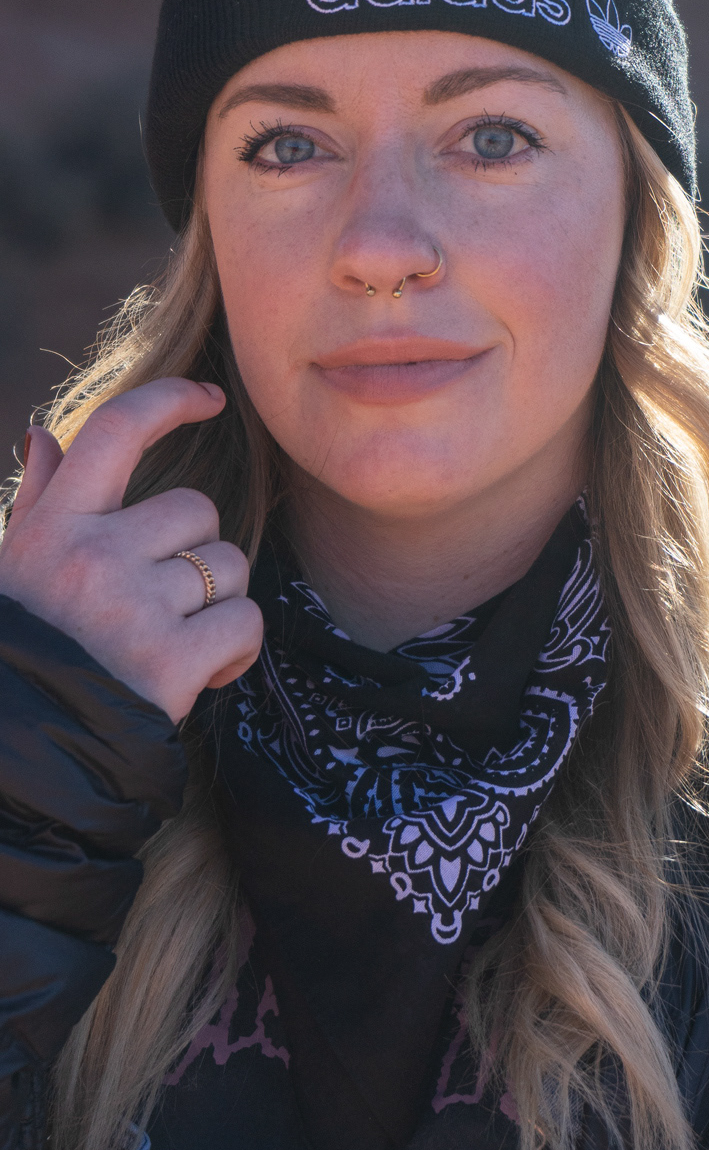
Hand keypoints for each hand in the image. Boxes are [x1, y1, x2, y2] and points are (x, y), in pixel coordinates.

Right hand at [0, 378, 264, 725]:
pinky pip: (246, 623)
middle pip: (198, 510)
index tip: (212, 399)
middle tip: (161, 605)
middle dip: (198, 553)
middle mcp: (92, 556)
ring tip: (171, 643)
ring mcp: (131, 606)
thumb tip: (44, 434)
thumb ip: (38, 501)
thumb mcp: (15, 570)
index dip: (172, 400)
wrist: (23, 750)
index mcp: (53, 527)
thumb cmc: (27, 649)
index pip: (116, 430)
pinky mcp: (169, 660)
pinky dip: (235, 651)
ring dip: (218, 606)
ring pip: (229, 568)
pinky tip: (198, 674)